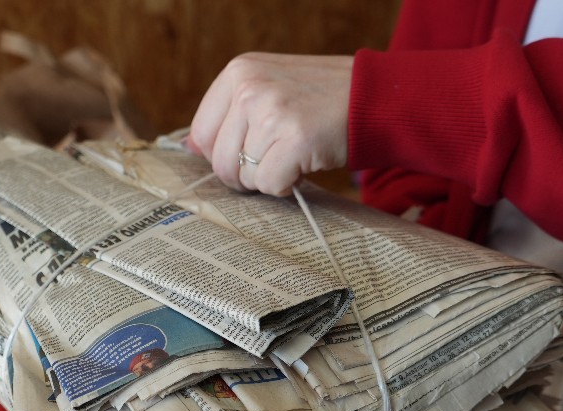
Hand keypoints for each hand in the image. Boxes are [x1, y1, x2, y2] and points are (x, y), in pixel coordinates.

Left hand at [188, 52, 352, 196]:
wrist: (372, 97)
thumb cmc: (320, 98)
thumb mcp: (269, 86)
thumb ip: (230, 111)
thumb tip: (189, 147)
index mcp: (239, 72)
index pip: (200, 133)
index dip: (221, 155)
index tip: (246, 154)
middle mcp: (250, 88)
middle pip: (219, 160)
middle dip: (243, 174)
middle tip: (272, 163)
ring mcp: (272, 112)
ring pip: (244, 175)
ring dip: (267, 178)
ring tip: (291, 157)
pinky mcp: (295, 139)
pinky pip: (269, 184)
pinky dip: (285, 187)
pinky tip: (301, 168)